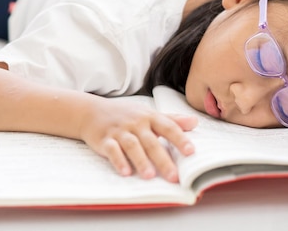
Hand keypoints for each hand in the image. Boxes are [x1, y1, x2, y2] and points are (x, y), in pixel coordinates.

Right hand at [78, 98, 196, 181]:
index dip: (180, 139)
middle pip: (151, 141)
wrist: (92, 111)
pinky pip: (112, 150)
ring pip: (132, 146)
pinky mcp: (105, 140)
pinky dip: (119, 161)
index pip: (168, 127)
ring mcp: (120, 131)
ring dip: (141, 161)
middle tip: (174, 176)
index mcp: (150, 117)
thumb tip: (195, 122)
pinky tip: (126, 172)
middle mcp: (136, 123)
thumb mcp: (149, 114)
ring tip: (150, 176)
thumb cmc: (126, 115)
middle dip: (163, 159)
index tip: (191, 152)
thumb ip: (172, 120)